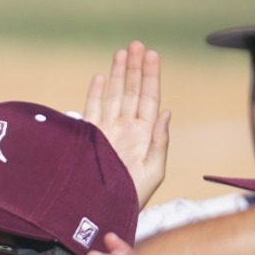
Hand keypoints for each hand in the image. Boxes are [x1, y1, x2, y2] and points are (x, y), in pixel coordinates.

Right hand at [84, 42, 170, 208]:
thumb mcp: (153, 171)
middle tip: (136, 45)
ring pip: (114, 96)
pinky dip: (97, 93)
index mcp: (144, 134)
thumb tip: (166, 112)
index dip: (150, 76)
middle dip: (134, 68)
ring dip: (119, 74)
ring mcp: (107, 132)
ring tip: (122, 52)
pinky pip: (93, 110)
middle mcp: (126, 129)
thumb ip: (159, 141)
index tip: (151, 54)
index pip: (149, 98)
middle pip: (132, 92)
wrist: (102, 209)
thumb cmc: (130, 196)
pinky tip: (101, 77)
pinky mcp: (88, 138)